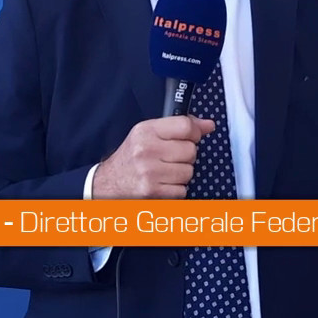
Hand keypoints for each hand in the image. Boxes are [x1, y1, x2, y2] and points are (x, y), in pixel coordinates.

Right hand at [91, 116, 214, 197]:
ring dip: (181, 174)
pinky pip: (182, 190)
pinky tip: (162, 184)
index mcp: (145, 131)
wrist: (108, 183)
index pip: (185, 126)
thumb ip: (179, 127)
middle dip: (186, 156)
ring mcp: (149, 172)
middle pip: (191, 151)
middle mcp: (146, 149)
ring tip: (165, 172)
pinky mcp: (152, 191)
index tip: (193, 137)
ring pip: (189, 172)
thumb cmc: (132, 158)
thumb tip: (209, 125)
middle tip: (171, 158)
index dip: (195, 132)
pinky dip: (176, 189)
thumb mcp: (149, 134)